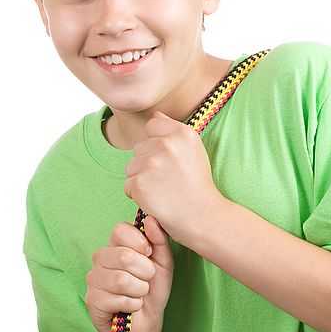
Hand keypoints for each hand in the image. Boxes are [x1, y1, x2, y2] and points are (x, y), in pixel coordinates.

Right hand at [85, 215, 173, 331]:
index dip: (140, 243)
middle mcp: (100, 259)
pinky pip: (119, 299)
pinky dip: (133, 304)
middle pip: (123, 256)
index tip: (149, 255)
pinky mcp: (92, 300)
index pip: (120, 230)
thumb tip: (151, 218)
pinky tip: (131, 306)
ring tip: (139, 294)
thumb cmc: (153, 291)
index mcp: (115, 245)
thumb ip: (159, 240)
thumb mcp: (163, 263)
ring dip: (140, 290)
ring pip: (122, 280)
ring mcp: (93, 279)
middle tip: (146, 280)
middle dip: (145, 272)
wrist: (147, 324)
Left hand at [123, 111, 223, 246]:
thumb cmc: (197, 185)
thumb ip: (173, 130)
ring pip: (131, 167)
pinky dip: (138, 196)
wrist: (202, 216)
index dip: (158, 144)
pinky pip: (128, 186)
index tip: (171, 160)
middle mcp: (166, 145)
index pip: (152, 126)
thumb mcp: (194, 150)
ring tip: (163, 190)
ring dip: (141, 180)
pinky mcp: (139, 184)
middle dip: (148, 164)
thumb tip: (154, 115)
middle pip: (139, 149)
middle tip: (169, 180)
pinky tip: (156, 200)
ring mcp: (151, 164)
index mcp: (182, 133)